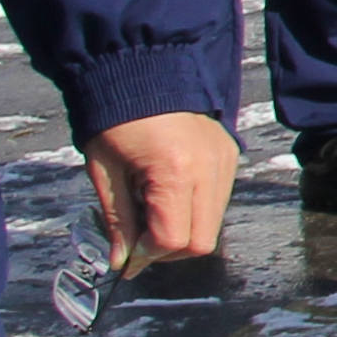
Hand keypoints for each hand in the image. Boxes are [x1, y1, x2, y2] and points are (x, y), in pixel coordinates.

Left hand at [85, 111, 239, 270]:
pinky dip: (194, 210)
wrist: (140, 73)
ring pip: (213, 225)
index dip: (147, 255)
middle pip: (201, 241)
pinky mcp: (230, 157)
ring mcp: (225, 162)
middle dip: (168, 250)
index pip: (174, 239)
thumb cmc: (114, 122)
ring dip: (182, 230)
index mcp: (174, 171)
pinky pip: (218, 201)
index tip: (126, 256)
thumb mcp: (105, 174)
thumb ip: (118, 222)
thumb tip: (122, 263)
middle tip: (140, 240)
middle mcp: (209, 169)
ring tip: (153, 210)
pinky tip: (170, 194)